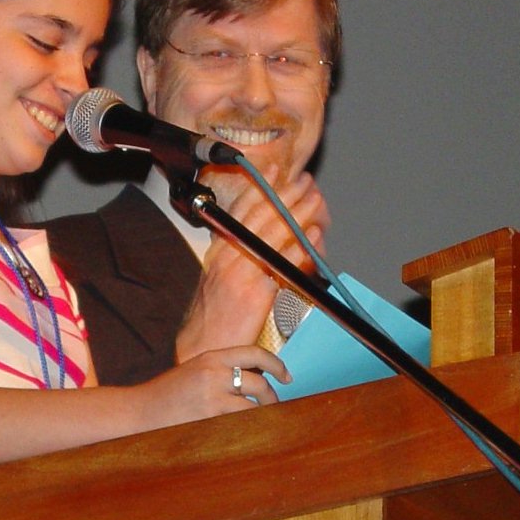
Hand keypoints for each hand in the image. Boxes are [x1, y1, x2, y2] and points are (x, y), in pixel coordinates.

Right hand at [139, 345, 288, 425]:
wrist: (139, 411)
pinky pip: (239, 423)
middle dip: (271, 398)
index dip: (276, 364)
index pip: (254, 353)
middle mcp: (213, 372)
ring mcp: (211, 396)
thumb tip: (253, 381)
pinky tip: (246, 434)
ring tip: (261, 423)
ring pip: (252, 406)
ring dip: (262, 416)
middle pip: (259, 382)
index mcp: (211, 357)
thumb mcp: (194, 371)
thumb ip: (220, 371)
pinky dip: (247, 429)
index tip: (286, 376)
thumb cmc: (166, 395)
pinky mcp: (208, 417)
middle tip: (273, 408)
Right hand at [174, 169, 329, 360]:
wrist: (203, 347)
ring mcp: (242, 273)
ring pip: (274, 235)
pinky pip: (284, 265)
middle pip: (261, 217)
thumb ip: (239, 256)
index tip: (274, 172)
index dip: (259, 188)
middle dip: (285, 195)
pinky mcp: (256, 292)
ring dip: (299, 215)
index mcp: (219, 251)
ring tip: (316, 201)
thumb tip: (268, 241)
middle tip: (305, 182)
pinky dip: (302, 249)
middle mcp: (228, 257)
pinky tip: (314, 238)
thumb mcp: (219, 279)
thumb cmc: (213, 318)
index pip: (240, 211)